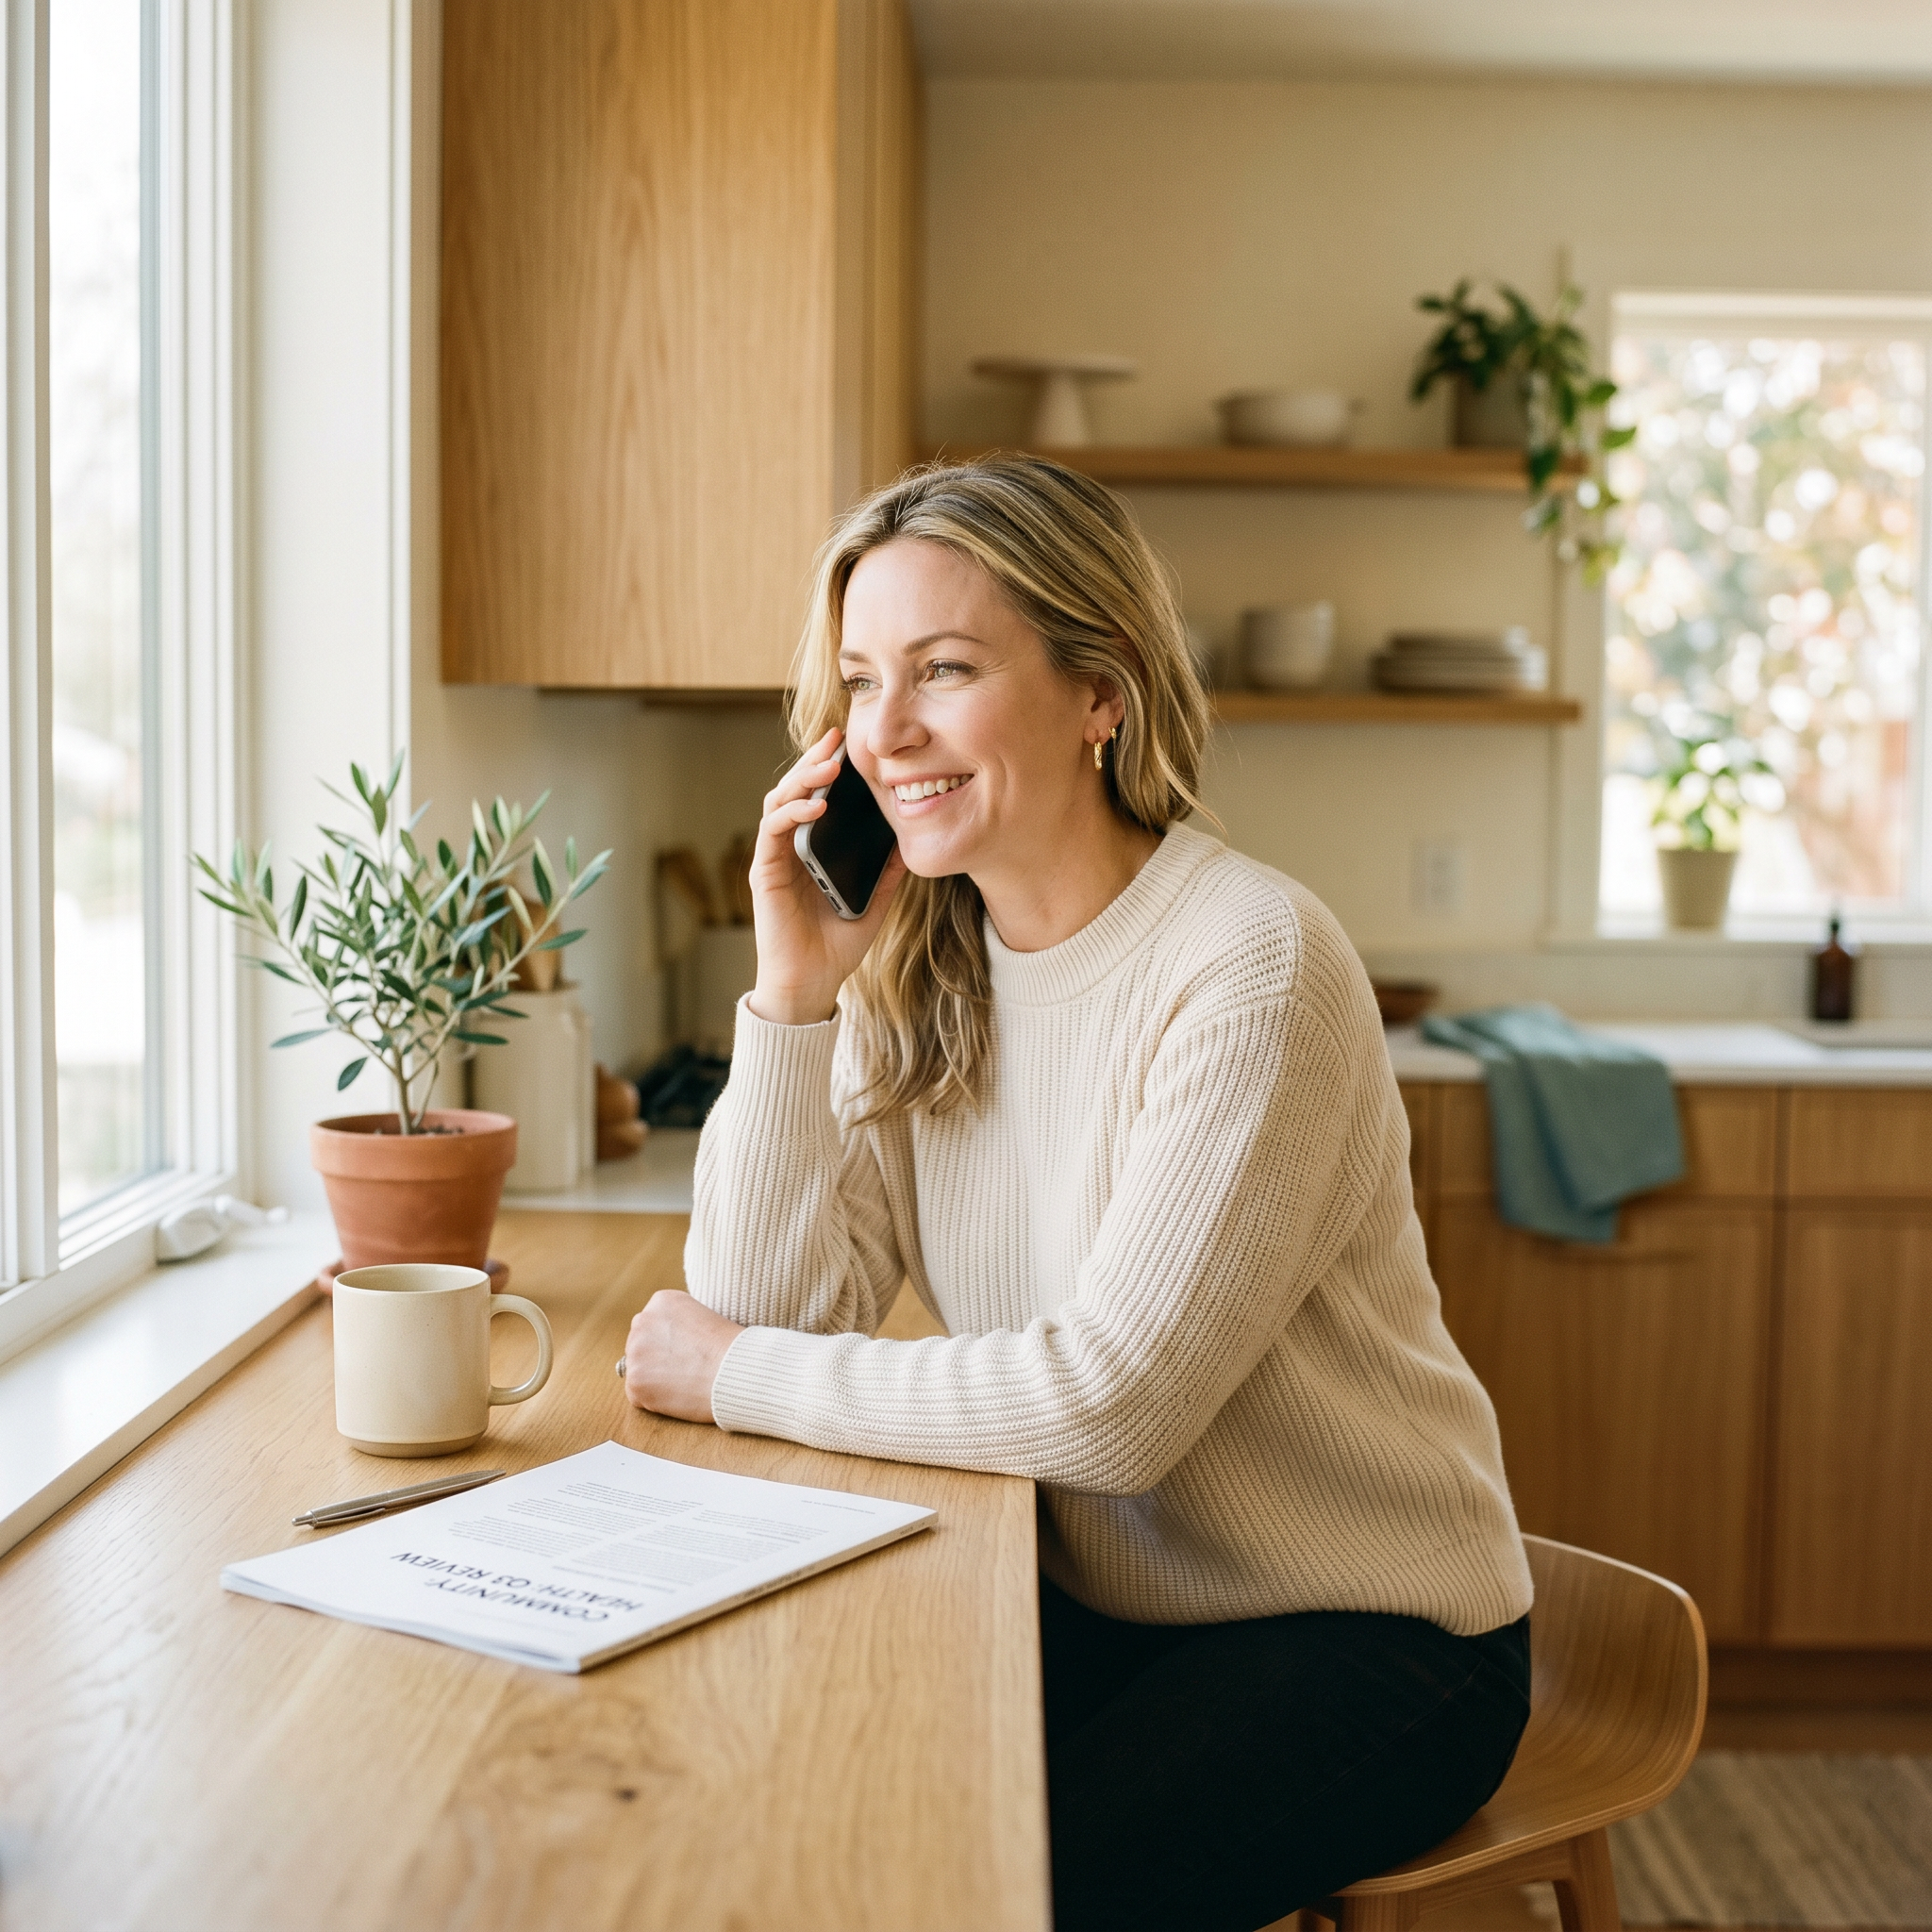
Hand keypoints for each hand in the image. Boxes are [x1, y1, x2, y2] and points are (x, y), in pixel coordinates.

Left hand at [621, 1291, 744, 1423]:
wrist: (736, 1371)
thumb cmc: (730, 1348)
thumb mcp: (703, 1317)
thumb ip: (677, 1325)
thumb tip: (663, 1346)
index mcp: (661, 1301)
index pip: (654, 1325)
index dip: (673, 1343)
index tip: (691, 1351)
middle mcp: (642, 1321)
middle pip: (641, 1344)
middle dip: (658, 1358)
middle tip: (687, 1368)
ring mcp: (635, 1352)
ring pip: (639, 1369)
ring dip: (656, 1379)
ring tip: (685, 1382)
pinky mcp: (634, 1382)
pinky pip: (638, 1395)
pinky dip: (654, 1400)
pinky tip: (677, 1395)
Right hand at [747, 727, 905, 1025]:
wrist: (812, 983)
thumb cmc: (837, 945)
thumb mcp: (876, 901)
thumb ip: (888, 871)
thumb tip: (910, 839)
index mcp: (813, 849)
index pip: (815, 796)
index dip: (827, 767)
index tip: (848, 744)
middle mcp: (790, 847)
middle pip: (794, 790)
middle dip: (813, 761)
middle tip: (835, 740)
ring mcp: (774, 857)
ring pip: (778, 801)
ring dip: (801, 780)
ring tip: (828, 767)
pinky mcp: (764, 872)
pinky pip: (773, 831)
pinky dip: (792, 813)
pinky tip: (816, 806)